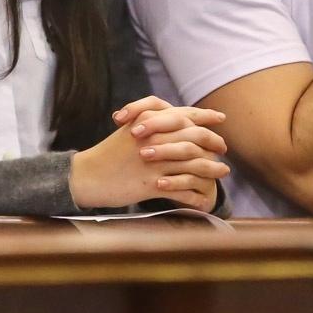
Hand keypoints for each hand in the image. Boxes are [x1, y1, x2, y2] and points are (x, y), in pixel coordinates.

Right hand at [71, 96, 229, 210]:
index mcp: (149, 124)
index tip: (219, 118)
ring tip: (224, 172)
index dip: (204, 116)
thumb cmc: (108, 153)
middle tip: (223, 147)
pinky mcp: (151, 184)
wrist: (88, 176)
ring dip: (212, 168)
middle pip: (193, 137)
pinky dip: (196, 194)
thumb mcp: (128, 128)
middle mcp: (154, 140)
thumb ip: (149, 119)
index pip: (184, 115)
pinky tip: (205, 197)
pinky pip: (182, 189)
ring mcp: (154, 163)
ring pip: (193, 164)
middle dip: (212, 141)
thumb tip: (173, 114)